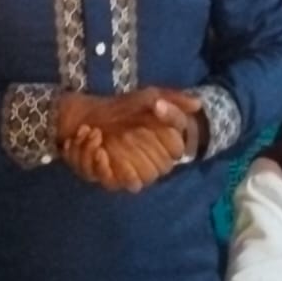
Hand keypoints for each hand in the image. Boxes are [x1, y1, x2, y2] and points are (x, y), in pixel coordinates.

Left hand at [57, 89, 201, 191]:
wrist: (84, 116)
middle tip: (124, 128)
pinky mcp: (110, 179)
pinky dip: (99, 164)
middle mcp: (150, 163)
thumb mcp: (148, 97)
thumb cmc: (120, 108)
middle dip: (140, 145)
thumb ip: (173, 100)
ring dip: (121, 157)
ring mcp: (131, 173)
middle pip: (160, 168)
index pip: (176, 149)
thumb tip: (197, 103)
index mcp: (163, 146)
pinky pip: (111, 183)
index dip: (168, 131)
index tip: (156, 107)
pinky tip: (95, 146)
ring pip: (140, 179)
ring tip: (97, 134)